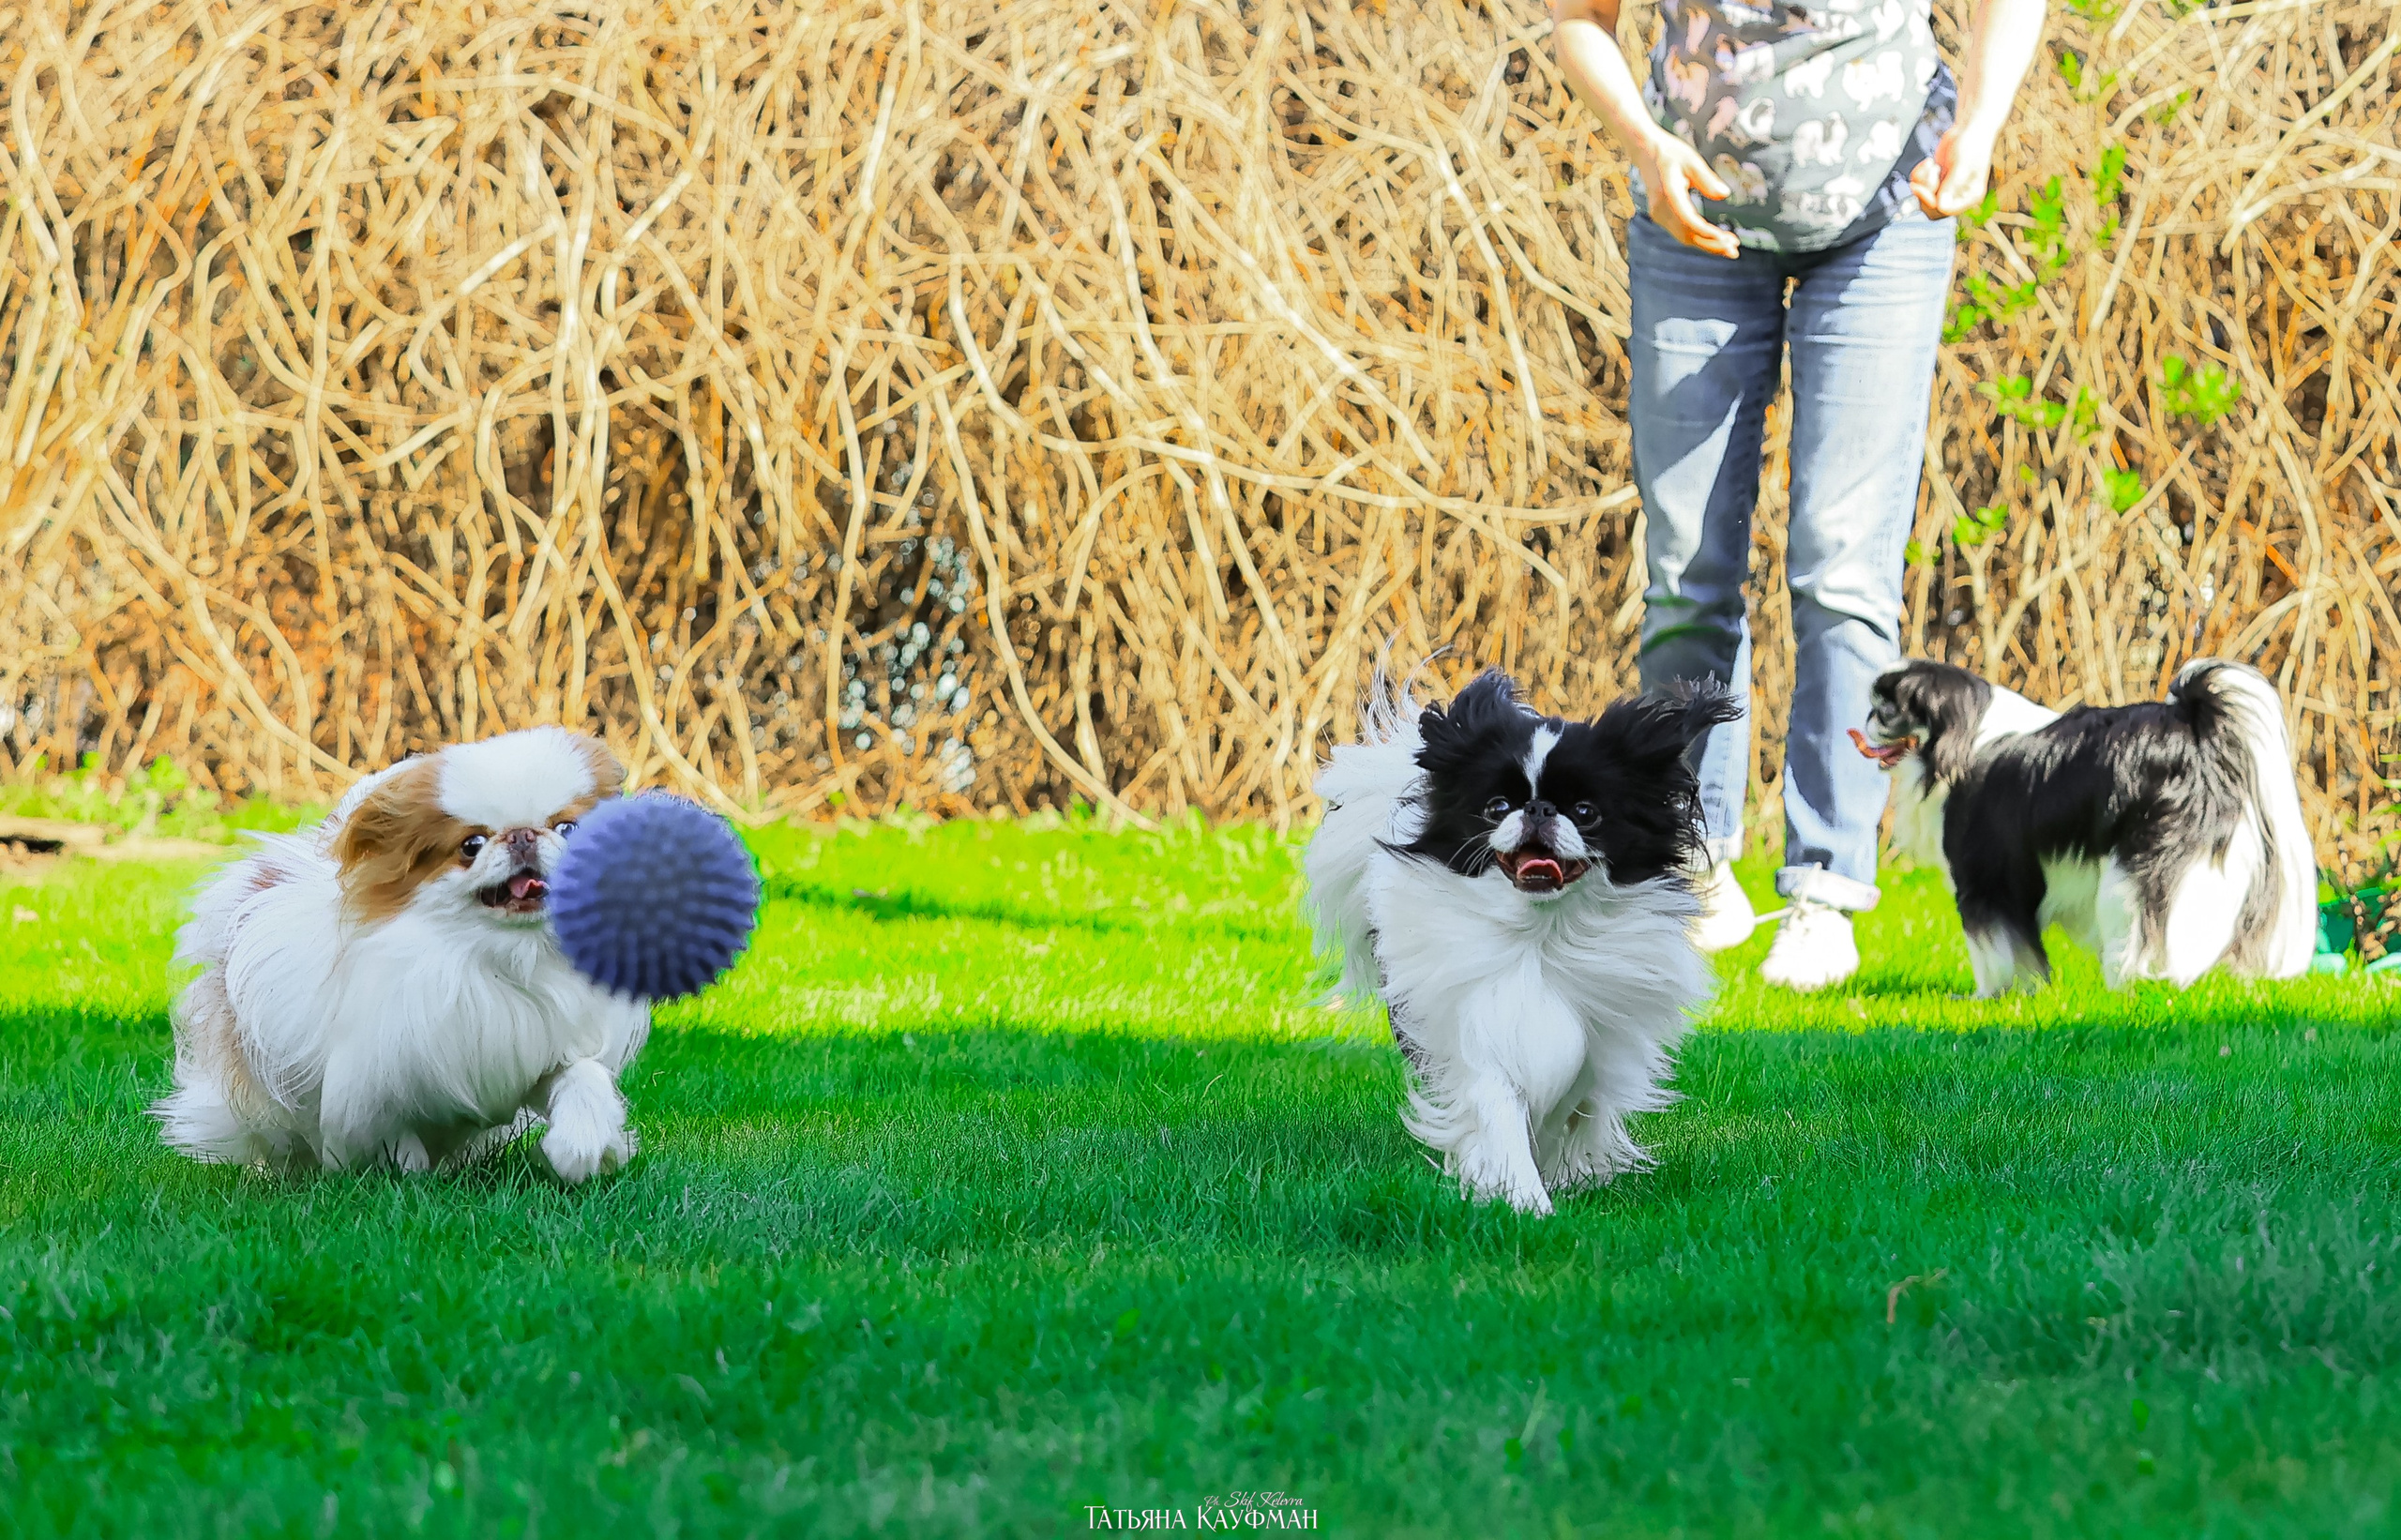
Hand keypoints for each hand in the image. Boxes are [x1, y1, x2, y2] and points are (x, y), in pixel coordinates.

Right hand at [1637, 134, 1738, 257]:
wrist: (1646, 152)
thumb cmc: (1671, 153)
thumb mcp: (1692, 160)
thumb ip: (1707, 179)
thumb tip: (1725, 195)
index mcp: (1668, 193)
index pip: (1688, 220)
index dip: (1707, 232)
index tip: (1727, 240)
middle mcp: (1660, 209)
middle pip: (1687, 234)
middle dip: (1711, 244)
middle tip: (1735, 251)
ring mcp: (1659, 215)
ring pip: (1684, 237)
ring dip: (1707, 244)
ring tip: (1731, 247)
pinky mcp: (1661, 217)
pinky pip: (1681, 233)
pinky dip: (1699, 238)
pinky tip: (1716, 239)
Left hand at [1910, 124, 1995, 217]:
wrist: (1968, 129)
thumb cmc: (1971, 143)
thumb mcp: (1962, 163)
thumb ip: (1952, 185)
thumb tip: (1941, 206)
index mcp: (1970, 196)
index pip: (1945, 210)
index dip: (1929, 201)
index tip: (1920, 186)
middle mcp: (1959, 196)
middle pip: (1932, 209)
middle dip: (1925, 192)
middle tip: (1930, 171)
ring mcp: (1946, 189)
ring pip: (1923, 199)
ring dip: (1922, 181)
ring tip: (1931, 164)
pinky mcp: (1936, 181)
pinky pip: (1919, 186)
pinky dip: (1918, 174)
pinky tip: (1929, 161)